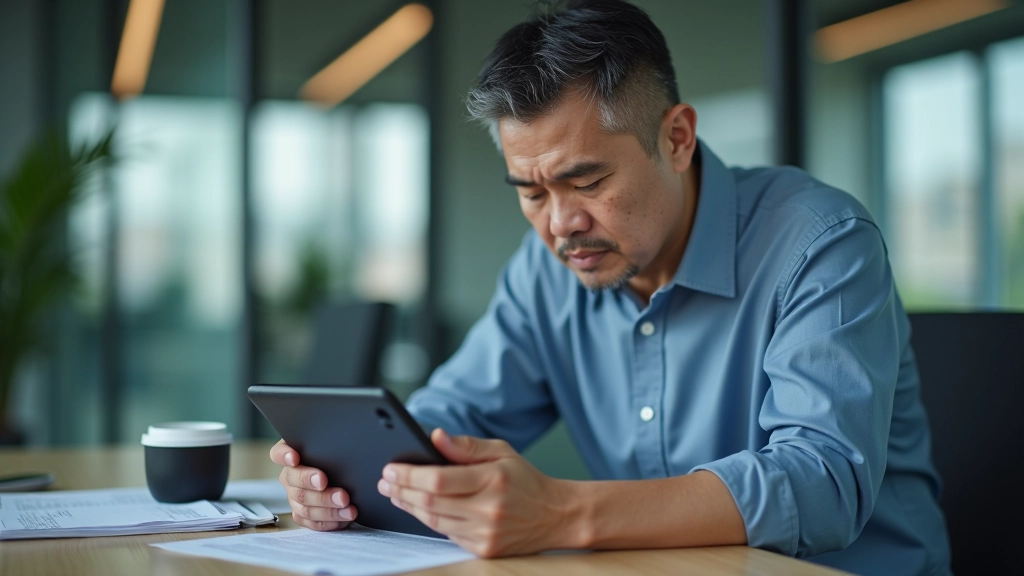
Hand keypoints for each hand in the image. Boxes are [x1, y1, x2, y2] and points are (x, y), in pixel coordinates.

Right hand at [269, 440, 357, 530]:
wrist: (345, 477)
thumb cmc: (338, 456)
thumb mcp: (335, 445)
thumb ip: (333, 443)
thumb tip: (349, 441)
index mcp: (292, 455)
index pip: (278, 453)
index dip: (284, 455)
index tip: (294, 457)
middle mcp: (290, 477)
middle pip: (293, 481)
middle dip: (311, 483)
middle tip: (330, 486)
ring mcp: (294, 497)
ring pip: (304, 505)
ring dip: (327, 507)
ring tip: (347, 505)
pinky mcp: (303, 515)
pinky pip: (311, 522)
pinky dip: (329, 521)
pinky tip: (344, 517)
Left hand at [377, 429, 575, 557]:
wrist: (555, 516)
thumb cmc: (526, 480)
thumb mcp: (502, 452)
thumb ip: (466, 446)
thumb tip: (434, 436)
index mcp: (493, 479)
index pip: (439, 479)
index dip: (409, 475)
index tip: (391, 468)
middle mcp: (488, 509)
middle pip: (430, 502)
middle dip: (402, 490)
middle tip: (385, 481)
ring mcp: (485, 533)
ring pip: (433, 520)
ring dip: (409, 506)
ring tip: (395, 493)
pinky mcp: (483, 549)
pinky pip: (446, 534)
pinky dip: (428, 520)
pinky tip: (417, 508)